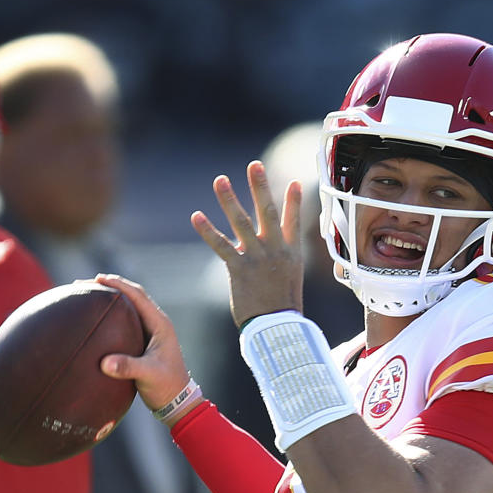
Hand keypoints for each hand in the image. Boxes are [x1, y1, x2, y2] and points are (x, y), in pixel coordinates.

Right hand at [94, 275, 195, 412]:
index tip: (98, 279)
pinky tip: (97, 320)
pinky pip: (125, 322)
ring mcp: (150, 332)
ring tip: (88, 296)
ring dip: (111, 300)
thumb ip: (128, 367)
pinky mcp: (143, 342)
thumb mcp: (148, 375)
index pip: (137, 296)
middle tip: (86, 284)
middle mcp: (156, 323)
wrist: (177, 401)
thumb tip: (105, 363)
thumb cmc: (167, 386)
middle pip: (132, 296)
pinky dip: (111, 316)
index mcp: (160, 324)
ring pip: (129, 307)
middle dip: (111, 287)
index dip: (118, 285)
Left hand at [191, 160, 304, 327]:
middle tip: (254, 165)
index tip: (296, 182)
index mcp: (291, 253)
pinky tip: (197, 216)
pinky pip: (221, 245)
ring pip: (241, 222)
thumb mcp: (290, 283)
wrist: (278, 328)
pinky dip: (208, 231)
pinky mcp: (239, 268)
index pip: (293, 221)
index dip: (294, 202)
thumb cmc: (283, 311)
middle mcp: (275, 250)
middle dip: (260, 187)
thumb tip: (279, 263)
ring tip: (219, 179)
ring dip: (229, 199)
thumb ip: (283, 266)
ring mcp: (257, 257)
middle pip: (267, 212)